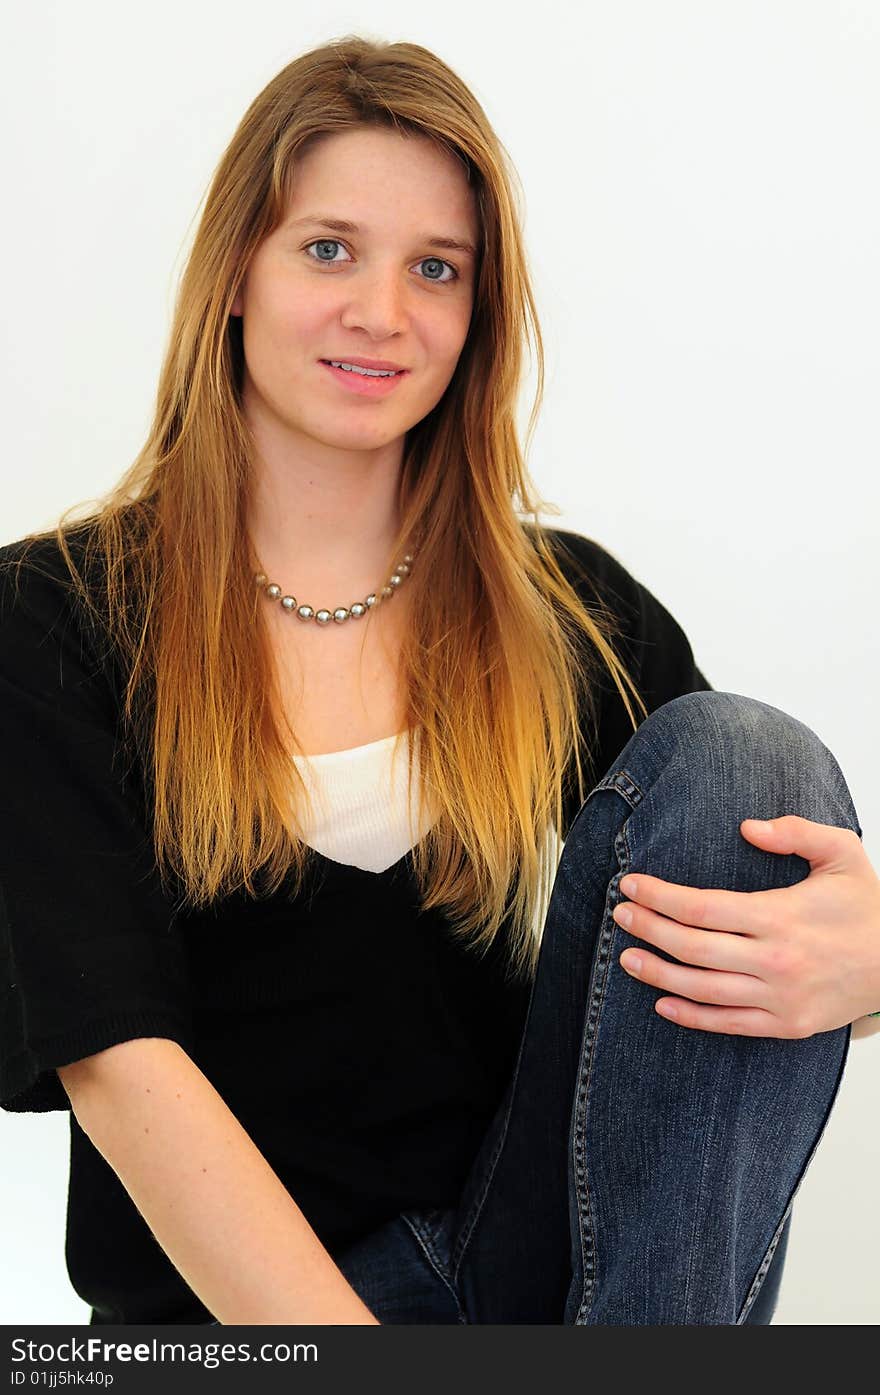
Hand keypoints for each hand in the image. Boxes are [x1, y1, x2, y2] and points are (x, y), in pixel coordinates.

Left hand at [612, 816, 879, 1037]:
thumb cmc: (868, 906)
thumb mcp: (842, 852)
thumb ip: (795, 831)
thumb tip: (746, 827)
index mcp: (782, 916)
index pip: (703, 907)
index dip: (660, 897)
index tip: (632, 885)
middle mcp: (776, 960)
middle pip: (693, 947)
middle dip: (648, 929)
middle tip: (619, 915)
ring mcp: (780, 998)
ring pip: (703, 989)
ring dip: (659, 975)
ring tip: (627, 958)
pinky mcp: (787, 1025)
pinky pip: (728, 1024)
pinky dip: (691, 1017)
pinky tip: (663, 1004)